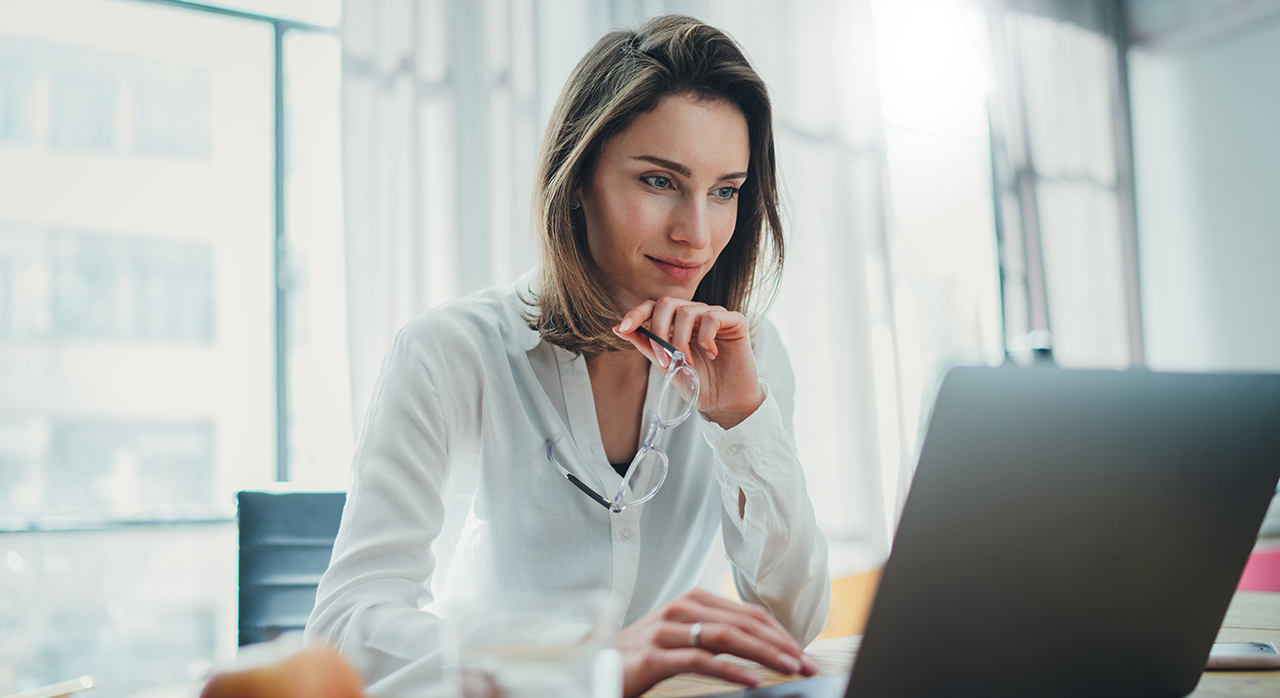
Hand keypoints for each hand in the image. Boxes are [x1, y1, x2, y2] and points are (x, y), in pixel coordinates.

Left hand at [613, 297, 764, 428]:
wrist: (724, 403)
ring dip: (681, 340)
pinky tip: (711, 354)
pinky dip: (707, 338)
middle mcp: (695, 314)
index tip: (624, 328)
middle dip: (659, 330)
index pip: (654, 306)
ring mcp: (714, 315)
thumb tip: (618, 328)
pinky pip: (713, 316)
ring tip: (689, 363)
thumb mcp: (666, 365)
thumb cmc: (698, 383)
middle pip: (667, 302)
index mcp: (677, 323)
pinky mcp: (735, 321)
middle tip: (665, 358)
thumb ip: (646, 345)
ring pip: (687, 311)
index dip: (637, 313)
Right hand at [616, 588, 818, 697]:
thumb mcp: (681, 638)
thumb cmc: (641, 655)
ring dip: (764, 654)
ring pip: (726, 636)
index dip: (779, 632)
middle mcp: (680, 609)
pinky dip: (730, 669)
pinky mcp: (653, 655)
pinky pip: (699, 659)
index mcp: (692, 601)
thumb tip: (759, 648)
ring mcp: (665, 630)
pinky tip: (752, 679)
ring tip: (789, 668)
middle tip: (807, 664)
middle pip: (743, 622)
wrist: (592, 666)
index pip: (747, 613)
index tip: (803, 653)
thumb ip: (713, 635)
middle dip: (781, 644)